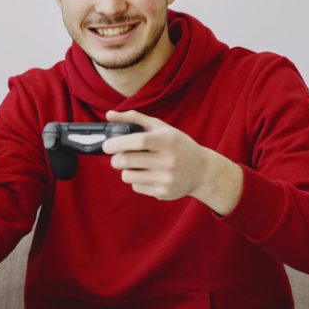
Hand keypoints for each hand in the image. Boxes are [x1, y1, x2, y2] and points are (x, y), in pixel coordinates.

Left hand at [103, 110, 242, 214]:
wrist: (202, 170)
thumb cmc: (177, 145)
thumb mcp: (161, 128)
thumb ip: (135, 119)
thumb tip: (109, 115)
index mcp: (168, 140)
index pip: (138, 141)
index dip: (118, 143)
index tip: (107, 146)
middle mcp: (169, 160)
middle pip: (127, 160)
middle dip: (115, 159)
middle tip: (117, 157)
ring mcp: (167, 178)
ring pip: (127, 176)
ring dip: (125, 170)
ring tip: (135, 165)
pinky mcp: (164, 192)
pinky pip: (136, 187)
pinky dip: (136, 181)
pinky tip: (148, 175)